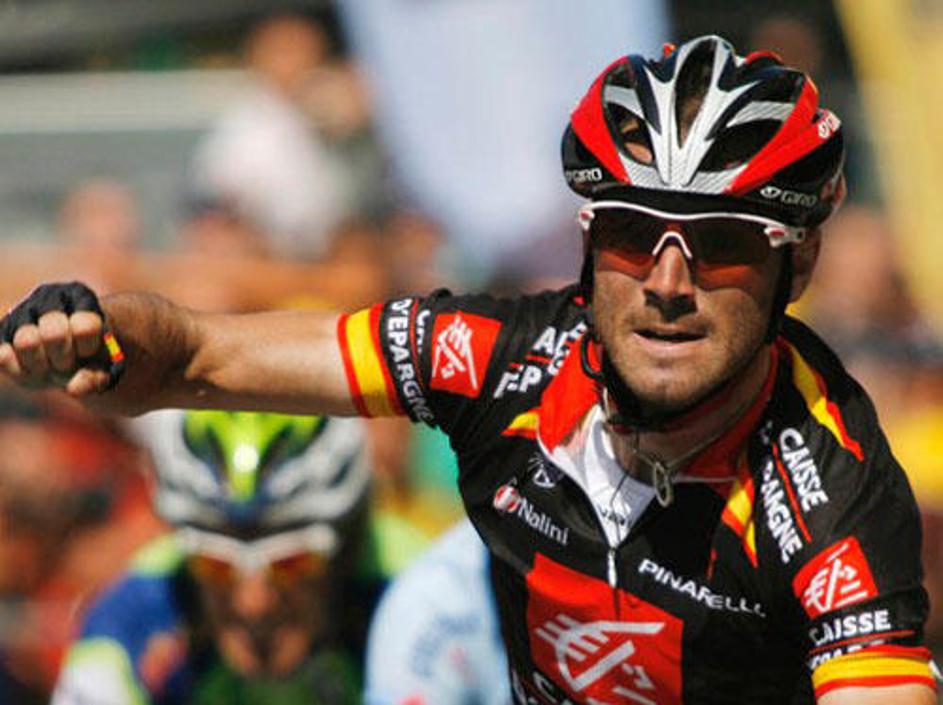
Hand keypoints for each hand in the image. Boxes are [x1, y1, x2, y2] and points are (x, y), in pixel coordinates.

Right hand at [0, 282, 124, 396]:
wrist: (67, 351)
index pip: (84, 326)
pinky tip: (32, 370)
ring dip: (40, 365)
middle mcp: (48, 298)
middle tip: (67, 361)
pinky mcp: (2, 331)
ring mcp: (21, 312)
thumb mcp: (103, 368)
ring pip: (25, 341)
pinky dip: (19, 371)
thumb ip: (95, 379)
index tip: (88, 350)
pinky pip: (3, 356)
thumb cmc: (90, 357)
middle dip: (63, 357)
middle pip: (54, 332)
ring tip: (49, 366)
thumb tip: (73, 389)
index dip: (87, 348)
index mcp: (81, 298)